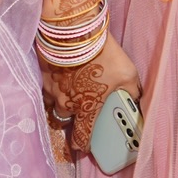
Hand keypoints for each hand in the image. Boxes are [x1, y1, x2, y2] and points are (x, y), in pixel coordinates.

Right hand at [43, 34, 142, 159]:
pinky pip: (43, 85)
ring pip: (51, 103)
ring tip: (65, 93)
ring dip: (57, 102)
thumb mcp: (128, 75)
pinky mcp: (42, 71)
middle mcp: (66, 103)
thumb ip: (131, 92)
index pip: (81, 137)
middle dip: (68, 119)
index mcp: (86, 109)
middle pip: (62, 121)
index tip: (83, 147)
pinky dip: (50, 85)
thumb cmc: (103, 55)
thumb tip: (135, 98)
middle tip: (76, 111)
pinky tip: (57, 76)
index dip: (81, 145)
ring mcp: (51, 88)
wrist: (75, 31)